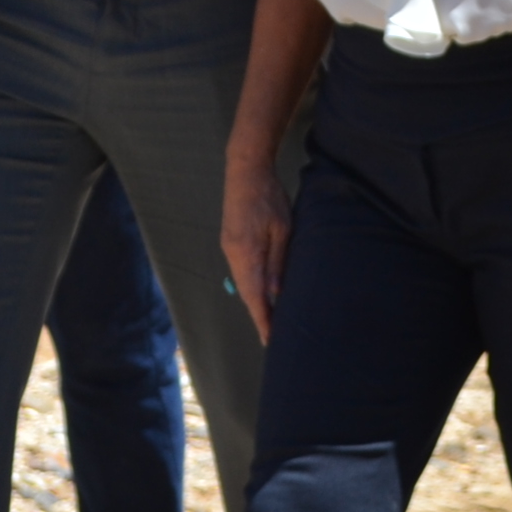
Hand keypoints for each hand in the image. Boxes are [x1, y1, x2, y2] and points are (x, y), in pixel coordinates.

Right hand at [221, 156, 294, 342]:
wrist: (245, 171)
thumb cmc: (269, 197)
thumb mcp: (282, 229)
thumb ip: (278, 262)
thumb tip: (276, 293)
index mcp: (246, 254)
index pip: (254, 296)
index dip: (262, 319)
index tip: (270, 340)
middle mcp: (233, 255)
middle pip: (247, 292)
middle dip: (259, 315)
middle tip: (273, 336)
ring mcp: (229, 247)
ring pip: (243, 282)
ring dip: (256, 300)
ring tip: (270, 318)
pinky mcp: (230, 240)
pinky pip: (241, 270)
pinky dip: (252, 285)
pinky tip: (262, 291)